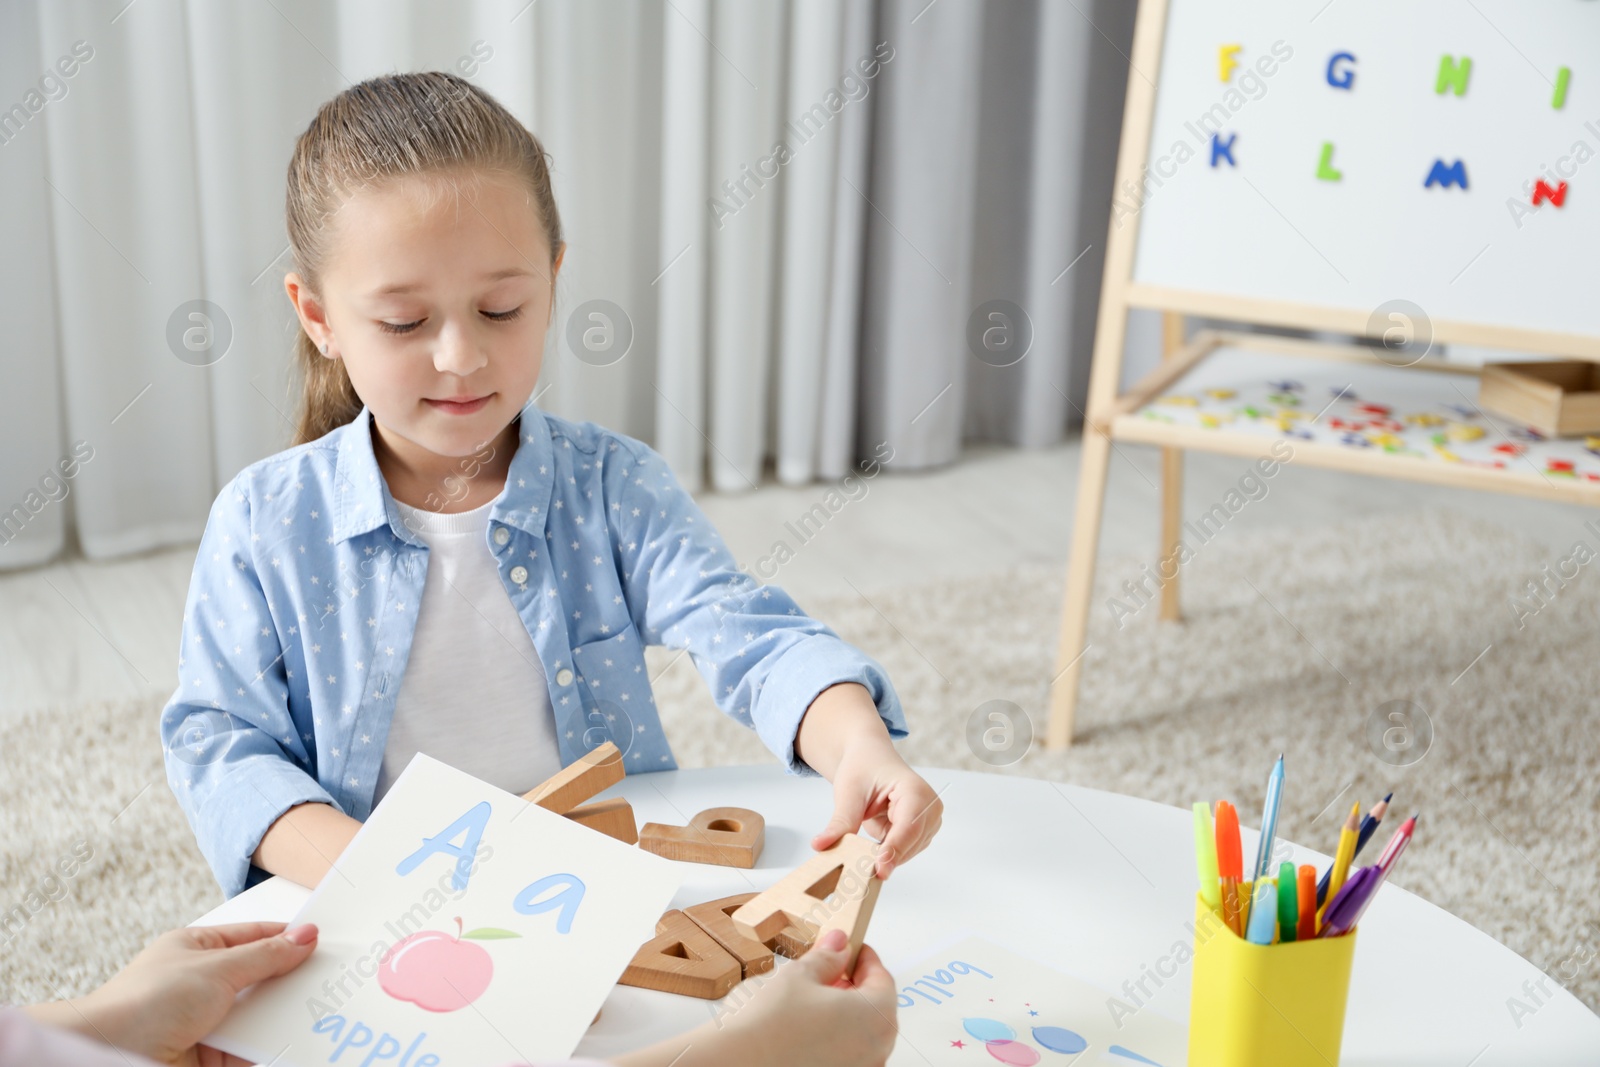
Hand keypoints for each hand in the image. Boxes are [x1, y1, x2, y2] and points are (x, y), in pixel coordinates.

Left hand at [30, 922, 318, 1066]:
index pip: (252, 937)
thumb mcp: (217, 968)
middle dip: (289, 981)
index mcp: (194, 950)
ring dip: (280, 1016)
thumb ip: (266, 955)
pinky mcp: (207, 1057)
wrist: (109, 1057)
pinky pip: (248, 1049)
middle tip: (329, 978)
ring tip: (319, 1011)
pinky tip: (293, 1042)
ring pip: (256, 1015)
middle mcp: (198, 984)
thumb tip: (306, 936)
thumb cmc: (145, 1003)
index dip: (286, 937)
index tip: (322, 941)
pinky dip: (268, 1046)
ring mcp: (203, 1022)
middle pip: (258, 978)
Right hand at [614, 928, 897, 1066]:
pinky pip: (850, 1053)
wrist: (743, 1064)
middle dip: (856, 985)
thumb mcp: (800, 976)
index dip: (865, 958)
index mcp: (876, 1016)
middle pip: (876, 1007)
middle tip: (831, 970)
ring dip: (847, 1012)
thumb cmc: (772, 1027)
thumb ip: (827, 957)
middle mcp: (877, 1048)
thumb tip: (839, 944)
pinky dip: (838, 1037)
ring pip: (863, 1033)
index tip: (851, 949)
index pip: (882, 978)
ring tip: (815, 998)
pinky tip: (811, 1028)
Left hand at [795, 682, 942, 879]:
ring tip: (862, 848)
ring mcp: (928, 821)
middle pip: (909, 844)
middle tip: (856, 870)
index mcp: (915, 790)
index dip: (894, 850)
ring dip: (884, 854)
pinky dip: (886, 852)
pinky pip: (903, 852)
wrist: (870, 758)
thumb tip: (820, 845)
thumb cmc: (863, 767)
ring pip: (906, 852)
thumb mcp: (848, 793)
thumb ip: (839, 822)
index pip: (908, 827)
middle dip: (885, 856)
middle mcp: (929, 807)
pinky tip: (871, 845)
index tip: (879, 870)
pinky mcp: (921, 832)